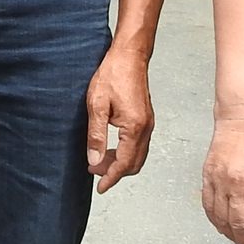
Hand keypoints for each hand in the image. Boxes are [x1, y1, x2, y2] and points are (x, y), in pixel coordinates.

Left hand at [84, 42, 154, 191]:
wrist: (129, 56)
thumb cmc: (113, 75)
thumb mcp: (96, 105)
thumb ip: (96, 135)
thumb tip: (95, 161)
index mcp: (134, 128)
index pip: (124, 164)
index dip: (111, 178)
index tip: (99, 188)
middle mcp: (146, 128)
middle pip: (134, 164)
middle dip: (115, 172)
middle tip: (94, 171)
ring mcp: (148, 123)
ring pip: (138, 155)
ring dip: (120, 162)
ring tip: (99, 160)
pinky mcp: (146, 118)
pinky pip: (139, 145)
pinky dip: (126, 152)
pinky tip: (111, 147)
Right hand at [201, 104, 243, 243]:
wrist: (243, 114)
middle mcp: (238, 186)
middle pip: (240, 226)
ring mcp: (220, 181)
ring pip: (222, 219)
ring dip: (231, 235)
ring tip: (240, 240)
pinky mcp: (208, 176)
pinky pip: (208, 206)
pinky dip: (215, 220)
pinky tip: (222, 225)